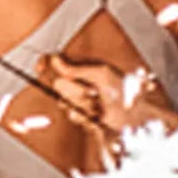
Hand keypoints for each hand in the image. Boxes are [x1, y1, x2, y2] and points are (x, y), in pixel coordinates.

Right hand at [41, 53, 170, 134]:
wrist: (137, 118)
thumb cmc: (125, 92)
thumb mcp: (100, 74)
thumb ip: (75, 68)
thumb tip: (54, 59)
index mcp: (84, 68)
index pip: (57, 63)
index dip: (46, 64)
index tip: (40, 68)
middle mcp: (80, 83)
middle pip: (58, 84)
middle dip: (71, 90)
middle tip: (90, 92)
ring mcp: (81, 101)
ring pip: (63, 101)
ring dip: (80, 104)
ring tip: (98, 106)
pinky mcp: (83, 116)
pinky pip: (72, 115)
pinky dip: (84, 116)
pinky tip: (97, 115)